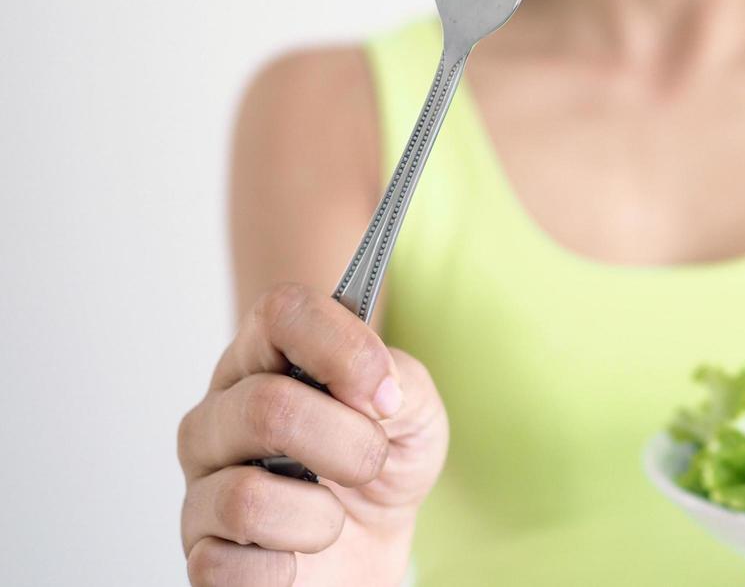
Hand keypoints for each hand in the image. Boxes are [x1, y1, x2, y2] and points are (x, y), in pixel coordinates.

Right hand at [177, 283, 448, 584]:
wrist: (374, 545)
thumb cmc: (384, 465)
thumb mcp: (415, 411)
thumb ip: (401, 379)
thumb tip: (373, 390)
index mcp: (268, 361)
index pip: (282, 312)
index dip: (344, 348)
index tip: (385, 395)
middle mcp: (221, 414)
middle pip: (266, 406)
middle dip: (349, 444)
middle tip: (372, 462)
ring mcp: (202, 484)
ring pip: (247, 497)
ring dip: (319, 519)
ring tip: (332, 518)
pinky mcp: (201, 553)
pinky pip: (227, 566)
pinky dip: (283, 568)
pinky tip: (296, 557)